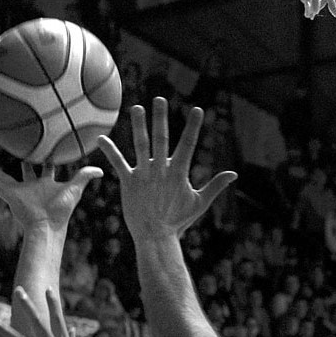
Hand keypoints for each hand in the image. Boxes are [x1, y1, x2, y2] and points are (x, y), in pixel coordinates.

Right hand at [0, 160, 102, 230]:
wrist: (46, 225)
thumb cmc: (61, 209)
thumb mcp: (75, 189)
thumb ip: (86, 177)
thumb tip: (101, 170)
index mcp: (47, 184)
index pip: (47, 168)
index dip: (48, 160)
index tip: (48, 149)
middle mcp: (32, 186)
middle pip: (26, 171)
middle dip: (24, 162)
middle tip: (21, 152)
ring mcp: (19, 190)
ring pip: (4, 176)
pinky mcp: (8, 194)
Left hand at [97, 96, 236, 241]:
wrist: (156, 237)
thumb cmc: (178, 221)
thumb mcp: (199, 203)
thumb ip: (215, 186)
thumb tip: (234, 174)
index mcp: (178, 173)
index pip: (188, 145)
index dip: (193, 127)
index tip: (197, 109)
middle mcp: (161, 170)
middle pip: (161, 139)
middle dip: (161, 118)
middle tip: (159, 99)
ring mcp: (144, 175)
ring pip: (141, 145)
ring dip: (138, 126)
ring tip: (136, 108)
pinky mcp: (129, 182)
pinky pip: (118, 163)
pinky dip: (109, 150)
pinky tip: (100, 138)